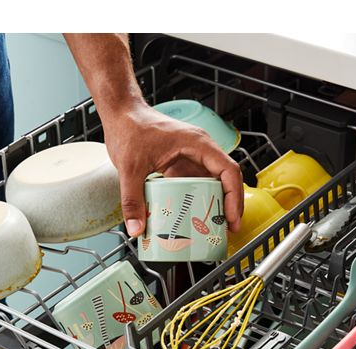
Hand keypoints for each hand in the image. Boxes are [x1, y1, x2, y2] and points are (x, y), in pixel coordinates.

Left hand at [101, 101, 243, 236]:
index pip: (228, 170)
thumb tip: (136, 228)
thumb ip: (133, 199)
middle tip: (227, 229)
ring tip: (213, 227)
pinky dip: (196, 200)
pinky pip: (194, 184)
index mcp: (197, 144)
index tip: (231, 217)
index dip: (234, 196)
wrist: (121, 113)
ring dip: (214, 203)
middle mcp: (199, 149)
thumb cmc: (130, 127)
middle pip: (225, 178)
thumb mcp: (130, 167)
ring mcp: (190, 156)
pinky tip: (191, 216)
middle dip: (229, 204)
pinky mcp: (179, 163)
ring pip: (211, 182)